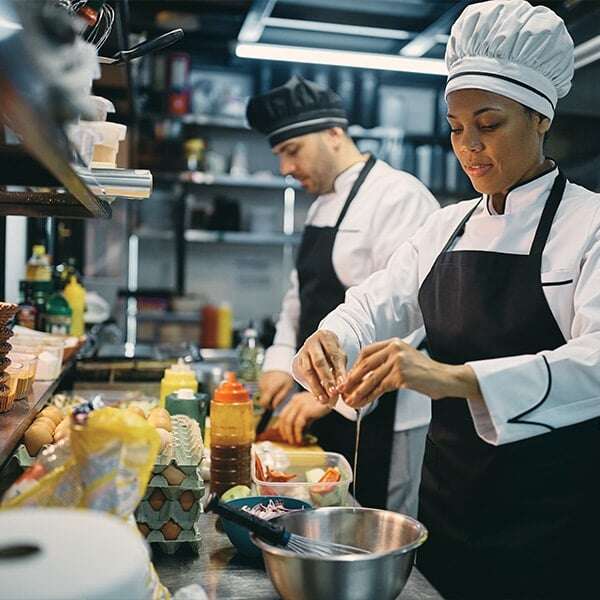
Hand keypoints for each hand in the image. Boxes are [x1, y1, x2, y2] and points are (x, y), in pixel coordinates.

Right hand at [258, 370, 294, 408]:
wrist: (281, 361)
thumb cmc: (286, 375)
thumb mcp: (287, 387)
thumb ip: (280, 397)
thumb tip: (274, 406)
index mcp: (270, 389)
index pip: (263, 403)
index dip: (267, 407)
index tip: (273, 406)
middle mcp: (263, 386)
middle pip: (262, 399)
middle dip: (269, 401)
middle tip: (277, 398)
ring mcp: (260, 382)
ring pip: (263, 393)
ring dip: (269, 394)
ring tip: (277, 389)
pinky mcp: (260, 379)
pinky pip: (263, 387)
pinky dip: (267, 388)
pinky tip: (274, 385)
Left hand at [277, 392, 330, 444]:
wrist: (333, 396)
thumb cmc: (324, 403)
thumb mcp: (311, 412)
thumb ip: (304, 419)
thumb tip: (300, 431)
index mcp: (295, 400)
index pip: (284, 413)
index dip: (280, 425)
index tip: (281, 433)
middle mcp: (296, 401)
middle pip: (283, 418)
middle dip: (284, 431)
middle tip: (287, 439)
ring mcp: (300, 404)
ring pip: (289, 421)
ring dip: (289, 433)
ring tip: (293, 441)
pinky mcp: (306, 410)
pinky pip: (298, 424)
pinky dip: (297, 433)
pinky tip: (300, 439)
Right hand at [295, 330, 346, 405]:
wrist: (317, 346)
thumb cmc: (333, 353)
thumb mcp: (339, 357)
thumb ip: (341, 370)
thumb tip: (342, 388)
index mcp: (326, 337)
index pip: (333, 355)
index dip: (338, 371)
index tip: (342, 386)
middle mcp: (312, 342)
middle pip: (319, 362)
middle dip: (326, 379)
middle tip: (333, 393)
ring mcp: (303, 351)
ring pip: (308, 371)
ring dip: (317, 387)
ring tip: (325, 400)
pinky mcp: (297, 361)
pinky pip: (303, 376)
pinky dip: (312, 388)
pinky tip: (319, 397)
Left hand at [341, 338, 482, 407]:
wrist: (445, 379)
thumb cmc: (424, 373)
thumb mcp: (404, 360)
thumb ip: (386, 363)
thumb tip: (363, 375)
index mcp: (394, 343)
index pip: (367, 352)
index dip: (355, 365)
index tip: (348, 377)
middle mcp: (395, 349)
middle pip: (366, 364)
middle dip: (352, 378)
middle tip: (342, 389)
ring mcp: (398, 362)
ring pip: (371, 378)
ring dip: (358, 391)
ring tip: (350, 400)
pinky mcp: (401, 376)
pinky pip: (380, 388)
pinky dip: (369, 396)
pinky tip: (363, 403)